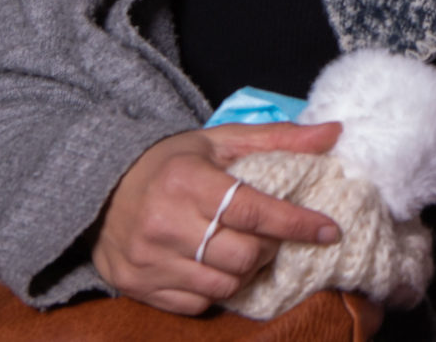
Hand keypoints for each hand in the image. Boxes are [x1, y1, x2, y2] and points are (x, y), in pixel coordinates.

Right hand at [92, 121, 342, 314]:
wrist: (102, 190)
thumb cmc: (172, 163)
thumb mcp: (221, 141)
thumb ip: (279, 138)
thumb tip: (334, 132)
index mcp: (187, 181)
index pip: (253, 211)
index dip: (295, 223)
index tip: (328, 230)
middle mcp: (164, 223)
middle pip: (243, 256)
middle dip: (269, 249)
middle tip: (270, 236)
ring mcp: (147, 260)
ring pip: (223, 286)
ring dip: (245, 272)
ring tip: (244, 251)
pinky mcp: (137, 287)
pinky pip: (196, 304)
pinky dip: (214, 290)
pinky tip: (214, 267)